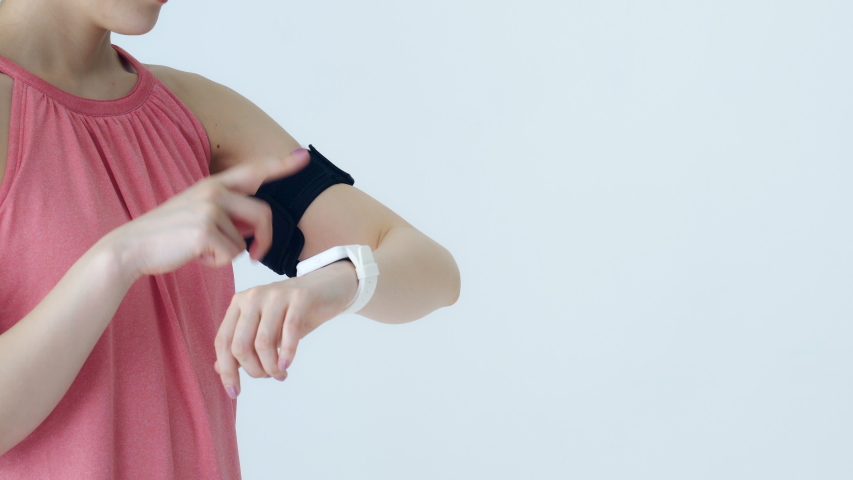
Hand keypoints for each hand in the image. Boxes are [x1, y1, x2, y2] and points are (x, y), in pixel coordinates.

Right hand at [99, 148, 310, 280]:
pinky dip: (217, 263)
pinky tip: (195, 256)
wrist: (131, 248)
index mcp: (214, 185)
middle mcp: (214, 191)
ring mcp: (209, 209)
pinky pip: (231, 255)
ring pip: (245, 241)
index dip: (281, 165)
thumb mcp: (199, 215)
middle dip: (266, 240)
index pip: (254, 171)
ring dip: (230, 254)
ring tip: (202, 250)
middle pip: (263, 215)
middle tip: (258, 256)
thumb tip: (256, 230)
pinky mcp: (205, 230)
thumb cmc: (168, 236)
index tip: (303, 156)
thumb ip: (229, 214)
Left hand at [213, 259, 358, 397]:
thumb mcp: (265, 328)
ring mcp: (276, 295)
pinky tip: (287, 364)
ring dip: (270, 367)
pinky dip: (287, 353)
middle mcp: (253, 297)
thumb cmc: (293, 312)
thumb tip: (220, 369)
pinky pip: (289, 331)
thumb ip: (242, 345)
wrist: (326, 288)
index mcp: (239, 304)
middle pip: (240, 344)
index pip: (223, 341)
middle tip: (268, 377)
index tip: (234, 393)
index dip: (227, 371)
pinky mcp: (299, 297)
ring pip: (263, 342)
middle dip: (253, 370)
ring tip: (280, 373)